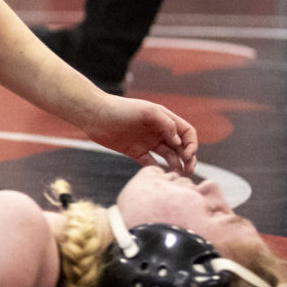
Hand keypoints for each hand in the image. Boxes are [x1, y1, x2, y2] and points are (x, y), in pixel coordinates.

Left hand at [82, 95, 197, 175]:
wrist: (95, 115)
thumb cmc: (121, 109)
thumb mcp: (147, 111)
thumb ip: (166, 124)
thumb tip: (178, 143)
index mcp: (165, 119)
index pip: (187, 133)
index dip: (191, 144)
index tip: (187, 155)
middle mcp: (159, 131)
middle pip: (181, 147)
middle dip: (188, 159)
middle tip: (188, 172)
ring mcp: (148, 142)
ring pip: (169, 157)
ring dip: (176, 166)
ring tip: (177, 177)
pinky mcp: (136, 152)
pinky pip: (152, 164)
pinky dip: (159, 170)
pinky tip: (161, 176)